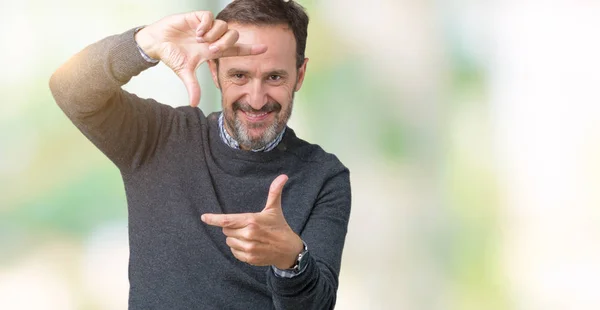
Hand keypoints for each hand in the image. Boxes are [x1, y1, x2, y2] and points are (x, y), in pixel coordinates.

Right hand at [135, 11, 267, 106]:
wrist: (156, 43)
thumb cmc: (172, 55)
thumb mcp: (184, 72)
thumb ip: (192, 86)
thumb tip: (194, 104)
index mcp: (213, 50)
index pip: (236, 49)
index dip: (250, 49)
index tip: (265, 49)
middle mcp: (212, 38)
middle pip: (233, 36)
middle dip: (225, 44)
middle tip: (211, 50)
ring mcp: (205, 27)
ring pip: (223, 26)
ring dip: (214, 35)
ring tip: (199, 40)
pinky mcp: (196, 17)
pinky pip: (209, 17)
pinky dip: (205, 25)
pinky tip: (196, 31)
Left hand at [201, 175, 303, 268]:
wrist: (288, 250)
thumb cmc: (279, 227)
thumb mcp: (274, 209)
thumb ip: (274, 192)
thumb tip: (283, 176)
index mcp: (252, 221)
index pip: (227, 220)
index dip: (214, 219)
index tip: (204, 217)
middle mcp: (248, 235)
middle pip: (226, 230)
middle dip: (232, 228)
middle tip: (246, 227)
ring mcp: (248, 247)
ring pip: (229, 241)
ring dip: (235, 238)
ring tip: (249, 236)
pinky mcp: (249, 258)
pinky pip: (234, 252)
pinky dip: (238, 248)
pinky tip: (249, 245)